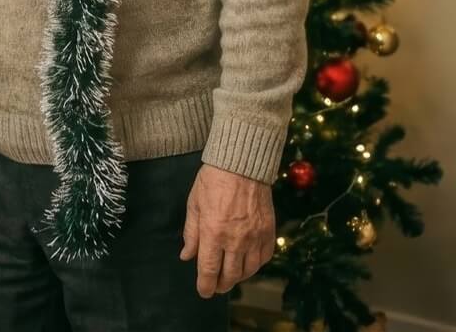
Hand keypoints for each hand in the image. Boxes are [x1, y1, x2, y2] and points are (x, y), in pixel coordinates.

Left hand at [180, 164, 274, 297]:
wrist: (242, 164)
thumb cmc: (213, 181)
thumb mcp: (194, 205)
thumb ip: (191, 234)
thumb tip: (186, 256)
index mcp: (213, 233)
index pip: (209, 270)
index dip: (205, 285)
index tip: (203, 292)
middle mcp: (236, 240)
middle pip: (230, 275)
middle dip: (221, 285)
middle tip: (216, 286)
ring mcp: (255, 237)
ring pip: (249, 270)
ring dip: (238, 278)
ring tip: (230, 276)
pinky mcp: (269, 232)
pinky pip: (264, 258)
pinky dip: (256, 265)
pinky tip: (248, 263)